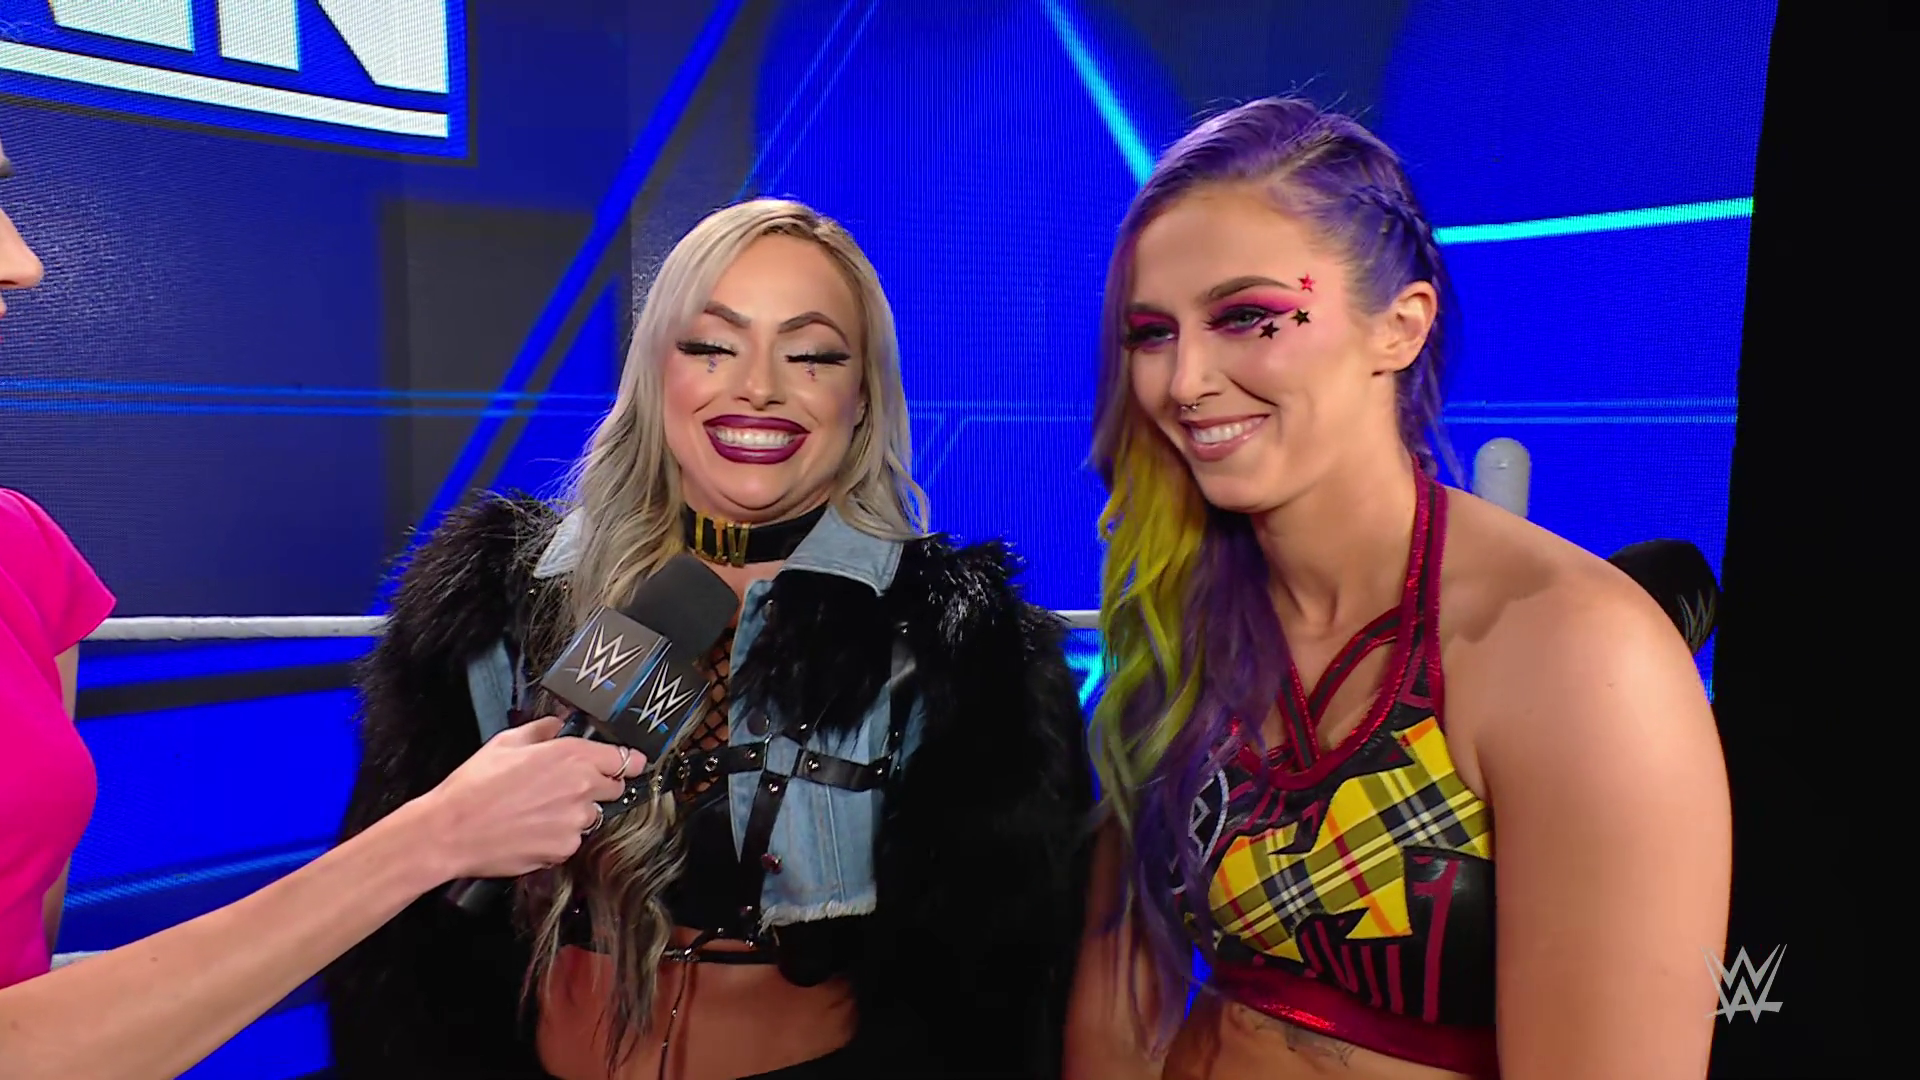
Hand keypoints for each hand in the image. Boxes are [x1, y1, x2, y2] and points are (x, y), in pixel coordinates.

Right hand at [405, 715, 645, 881]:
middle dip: (598, 786)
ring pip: (591, 816)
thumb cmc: (474, 784)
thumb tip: (560, 723)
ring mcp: (575, 822)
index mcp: (571, 756)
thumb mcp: (506, 743)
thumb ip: (542, 730)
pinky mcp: (564, 850)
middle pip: (614, 788)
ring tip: (538, 811)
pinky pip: (572, 840)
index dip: (626, 762)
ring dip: (575, 813)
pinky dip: (558, 836)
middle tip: (565, 787)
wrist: (450, 831)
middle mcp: (581, 788)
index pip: (625, 759)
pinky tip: (531, 829)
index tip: (629, 764)